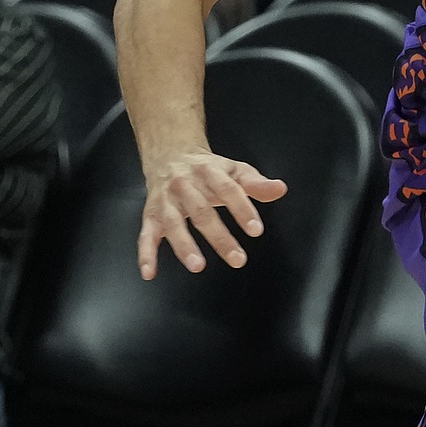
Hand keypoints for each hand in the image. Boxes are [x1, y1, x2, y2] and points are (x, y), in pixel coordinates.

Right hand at [137, 151, 287, 279]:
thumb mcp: (234, 171)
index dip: (243, 209)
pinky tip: (149, 272)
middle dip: (219, 237)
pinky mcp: (150, 215)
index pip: (228, 190)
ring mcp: (166, 201)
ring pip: (173, 224)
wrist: (170, 155)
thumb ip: (256, 183)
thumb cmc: (208, 169)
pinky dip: (145, 254)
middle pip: (202, 211)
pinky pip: (145, 235)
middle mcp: (185, 185)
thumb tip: (280, 189)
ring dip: (184, 246)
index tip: (256, 230)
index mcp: (209, 172)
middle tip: (237, 259)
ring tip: (198, 266)